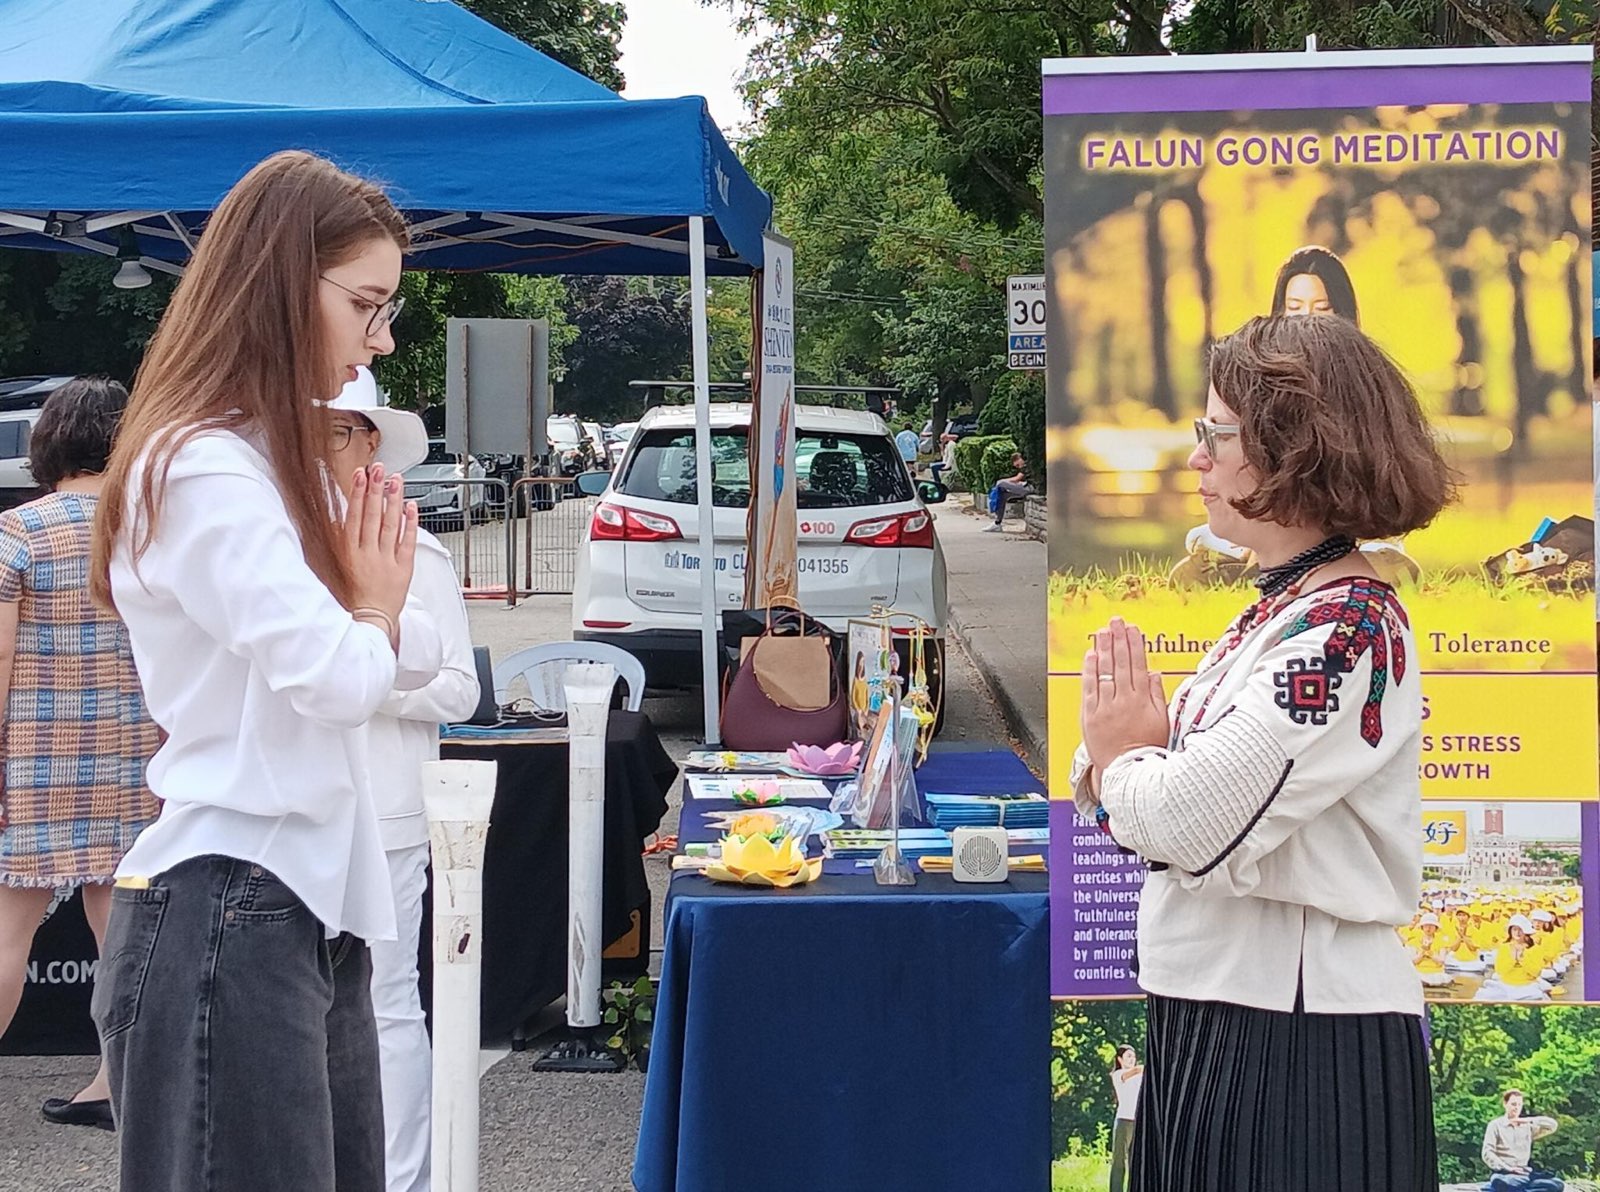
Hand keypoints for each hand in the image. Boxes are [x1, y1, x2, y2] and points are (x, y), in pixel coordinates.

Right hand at [345, 463, 417, 622]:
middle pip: (372, 516)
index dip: (357, 494)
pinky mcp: (403, 569)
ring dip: (393, 500)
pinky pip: (407, 542)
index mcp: (349, 554)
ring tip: (395, 480)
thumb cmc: (352, 596)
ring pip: (390, 525)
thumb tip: (338, 518)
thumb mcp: (337, 568)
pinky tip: (411, 506)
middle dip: (376, 490)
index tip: (360, 475)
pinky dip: (410, 523)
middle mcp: (368, 555)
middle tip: (379, 469)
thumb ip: (339, 542)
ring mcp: (386, 561)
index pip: (353, 517)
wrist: (369, 622)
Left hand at [1081, 618, 1169, 774]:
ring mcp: (1106, 707)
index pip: (1138, 665)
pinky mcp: (1090, 715)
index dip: (1135, 644)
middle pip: (1121, 663)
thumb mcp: (1161, 721)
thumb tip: (1154, 673)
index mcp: (1143, 700)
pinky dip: (1090, 670)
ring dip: (1104, 649)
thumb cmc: (1146, 749)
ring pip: (1105, 672)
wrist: (1128, 772)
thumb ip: (1157, 695)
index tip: (1133, 629)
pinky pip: (1089, 688)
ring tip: (1103, 631)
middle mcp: (1124, 700)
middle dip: (1118, 639)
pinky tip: (1090, 655)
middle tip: (1116, 621)